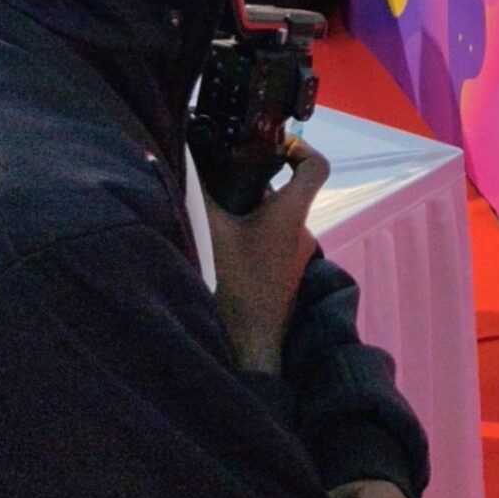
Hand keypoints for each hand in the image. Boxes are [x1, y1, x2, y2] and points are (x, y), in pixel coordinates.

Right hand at [205, 136, 329, 375]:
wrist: (249, 352)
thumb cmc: (234, 286)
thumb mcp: (208, 231)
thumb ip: (196, 192)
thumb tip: (182, 159)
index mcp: (291, 215)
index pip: (316, 167)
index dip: (300, 147)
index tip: (274, 145)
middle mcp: (300, 234)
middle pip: (287, 194)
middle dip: (256, 184)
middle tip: (223, 182)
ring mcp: (295, 261)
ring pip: (276, 222)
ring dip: (249, 215)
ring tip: (216, 217)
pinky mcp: (285, 282)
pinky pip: (272, 246)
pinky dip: (251, 239)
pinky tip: (221, 250)